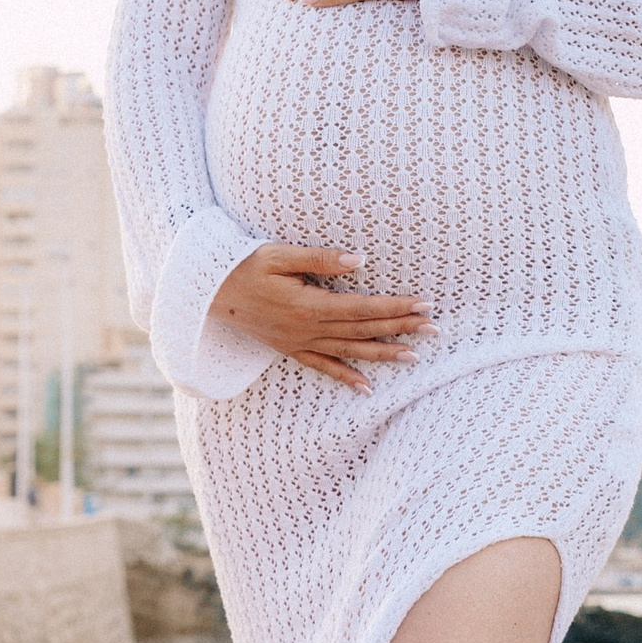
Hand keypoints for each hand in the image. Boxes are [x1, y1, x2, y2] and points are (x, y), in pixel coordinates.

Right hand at [211, 243, 430, 388]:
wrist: (207, 293)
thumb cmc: (243, 265)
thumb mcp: (279, 255)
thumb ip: (321, 258)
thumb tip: (361, 259)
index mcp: (309, 305)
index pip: (363, 308)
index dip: (396, 307)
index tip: (425, 305)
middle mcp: (308, 329)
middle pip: (363, 331)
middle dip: (401, 329)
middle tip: (434, 329)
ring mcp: (299, 342)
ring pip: (349, 352)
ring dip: (383, 354)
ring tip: (415, 357)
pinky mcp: (290, 349)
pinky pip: (322, 367)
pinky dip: (346, 377)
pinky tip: (367, 387)